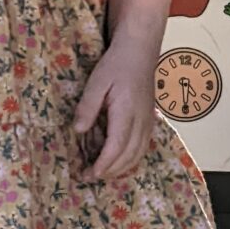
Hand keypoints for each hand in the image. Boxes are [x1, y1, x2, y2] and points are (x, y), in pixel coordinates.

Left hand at [74, 42, 157, 181]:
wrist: (139, 51)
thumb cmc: (116, 65)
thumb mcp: (96, 82)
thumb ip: (88, 107)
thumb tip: (79, 131)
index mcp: (127, 111)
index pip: (117, 146)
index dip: (104, 164)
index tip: (90, 173)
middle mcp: (141, 120)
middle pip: (129, 155)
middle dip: (110, 171)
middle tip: (90, 177)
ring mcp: (149, 121)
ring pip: (138, 154)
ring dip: (121, 168)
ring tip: (102, 173)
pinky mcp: (150, 120)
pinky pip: (143, 147)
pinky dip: (131, 159)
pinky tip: (119, 161)